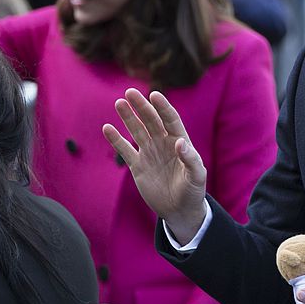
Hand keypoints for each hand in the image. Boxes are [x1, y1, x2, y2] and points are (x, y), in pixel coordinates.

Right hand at [102, 89, 206, 244]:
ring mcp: (149, 153)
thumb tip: (180, 143)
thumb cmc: (193, 192)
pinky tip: (107, 128)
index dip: (163, 107)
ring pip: (137, 131)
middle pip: (151, 120)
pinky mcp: (138, 166)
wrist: (179, 210)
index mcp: (180, 142)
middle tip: (130, 92)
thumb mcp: (197, 176)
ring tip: (119, 103)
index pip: (170, 119)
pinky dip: (116, 139)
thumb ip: (191, 159)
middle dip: (141, 107)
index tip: (154, 95)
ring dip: (128, 117)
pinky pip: (125, 150)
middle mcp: (163, 143)